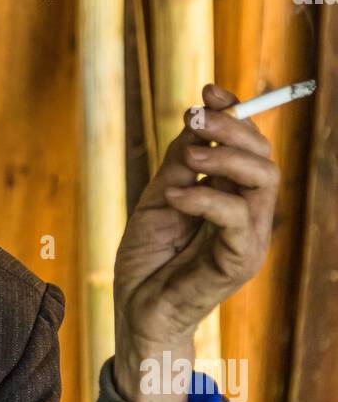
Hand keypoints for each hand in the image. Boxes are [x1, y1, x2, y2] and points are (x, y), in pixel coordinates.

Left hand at [113, 83, 279, 401]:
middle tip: (195, 116)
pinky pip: (238, 216)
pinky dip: (205, 197)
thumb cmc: (149, 259)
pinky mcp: (239, 261)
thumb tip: (195, 120)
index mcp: (232, 196)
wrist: (136, 311)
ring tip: (187, 155)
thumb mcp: (159, 198)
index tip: (208, 89)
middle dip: (234, 127)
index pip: (250, 146)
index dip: (236, 113)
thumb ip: (179, 163)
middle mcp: (249, 214)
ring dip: (225, 157)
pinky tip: (175, 196)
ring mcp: (249, 238)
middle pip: (264, 156)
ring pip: (264, 180)